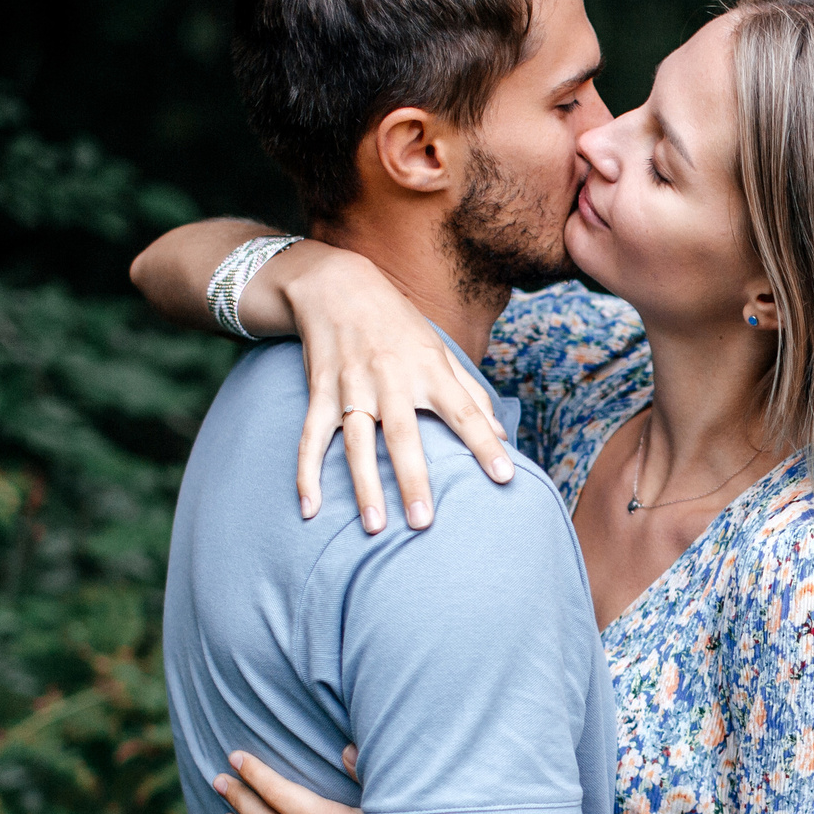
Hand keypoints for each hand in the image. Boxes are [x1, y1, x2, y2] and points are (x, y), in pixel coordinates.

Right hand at [277, 242, 516, 532]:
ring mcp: (352, 386)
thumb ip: (471, 394)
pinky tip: (310, 508)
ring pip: (356, 442)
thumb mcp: (439, 352)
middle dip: (413, 480)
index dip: (485, 444)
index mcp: (429, 370)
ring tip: (375, 528)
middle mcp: (391, 379)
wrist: (338, 285)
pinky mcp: (320, 391)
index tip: (506, 477)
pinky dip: (307, 472)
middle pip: (403, 436)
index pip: (464, 412)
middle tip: (423, 523)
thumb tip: (503, 435)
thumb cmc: (399, 325)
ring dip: (364, 486)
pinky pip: (311, 436)